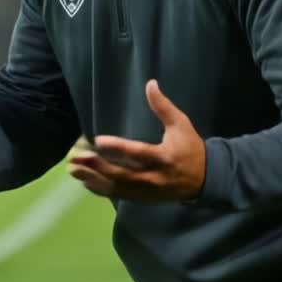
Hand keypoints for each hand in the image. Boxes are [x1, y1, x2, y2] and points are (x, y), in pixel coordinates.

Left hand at [68, 80, 205, 201]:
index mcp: (164, 156)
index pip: (137, 153)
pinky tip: (86, 182)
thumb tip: (150, 84)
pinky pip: (119, 195)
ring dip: (94, 179)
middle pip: (121, 174)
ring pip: (117, 187)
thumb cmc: (191, 148)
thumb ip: (163, 106)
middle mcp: (153, 176)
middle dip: (97, 166)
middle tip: (76, 158)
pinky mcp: (144, 198)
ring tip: (73, 170)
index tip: (97, 140)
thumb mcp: (181, 124)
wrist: (207, 179)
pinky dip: (101, 189)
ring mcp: (147, 190)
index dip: (117, 148)